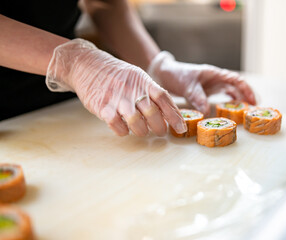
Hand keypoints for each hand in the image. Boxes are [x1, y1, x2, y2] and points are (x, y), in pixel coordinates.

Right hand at [46, 39, 186, 136]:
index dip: (174, 115)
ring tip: (142, 131)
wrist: (86, 64)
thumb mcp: (137, 76)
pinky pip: (117, 126)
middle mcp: (132, 89)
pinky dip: (123, 131)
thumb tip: (168, 112)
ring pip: (136, 122)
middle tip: (161, 132)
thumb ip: (151, 91)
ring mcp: (116, 98)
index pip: (164, 98)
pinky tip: (124, 129)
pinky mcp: (102, 107)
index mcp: (143, 80)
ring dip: (142, 131)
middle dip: (160, 127)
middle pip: (152, 113)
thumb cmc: (116, 74)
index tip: (181, 128)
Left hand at [147, 51, 255, 114]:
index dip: (247, 90)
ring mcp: (212, 85)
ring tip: (245, 112)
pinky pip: (221, 96)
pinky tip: (231, 110)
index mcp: (214, 73)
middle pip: (237, 86)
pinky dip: (227, 102)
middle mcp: (216, 79)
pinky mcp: (207, 91)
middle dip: (247, 97)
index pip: (236, 80)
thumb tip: (207, 113)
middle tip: (253, 110)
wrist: (164, 74)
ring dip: (238, 100)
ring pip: (230, 91)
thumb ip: (197, 98)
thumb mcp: (187, 86)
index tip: (253, 101)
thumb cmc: (176, 75)